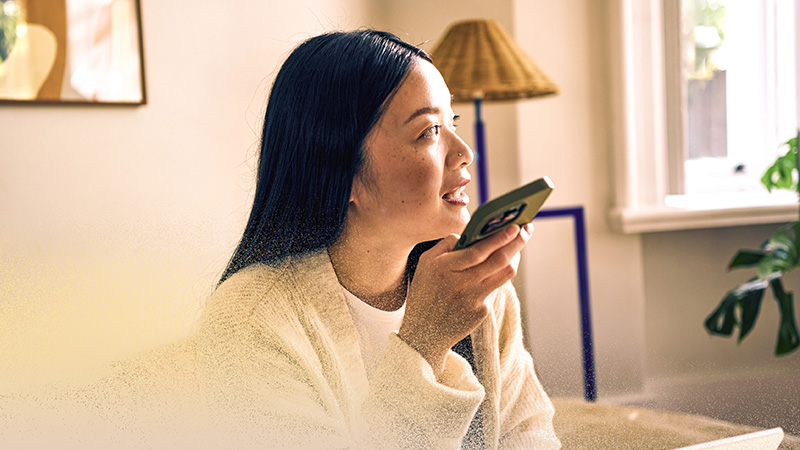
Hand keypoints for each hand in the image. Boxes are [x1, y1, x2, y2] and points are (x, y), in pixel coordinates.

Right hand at [397, 223, 532, 376]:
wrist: (424, 334)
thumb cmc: (425, 292)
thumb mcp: (425, 264)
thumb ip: (445, 245)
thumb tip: (468, 232)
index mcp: (445, 269)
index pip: (478, 251)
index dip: (499, 238)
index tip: (514, 226)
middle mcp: (461, 285)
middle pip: (499, 261)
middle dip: (517, 242)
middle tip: (527, 228)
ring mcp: (474, 300)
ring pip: (506, 274)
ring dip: (515, 257)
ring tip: (517, 244)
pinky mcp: (482, 312)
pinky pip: (498, 287)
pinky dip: (500, 274)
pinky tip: (500, 266)